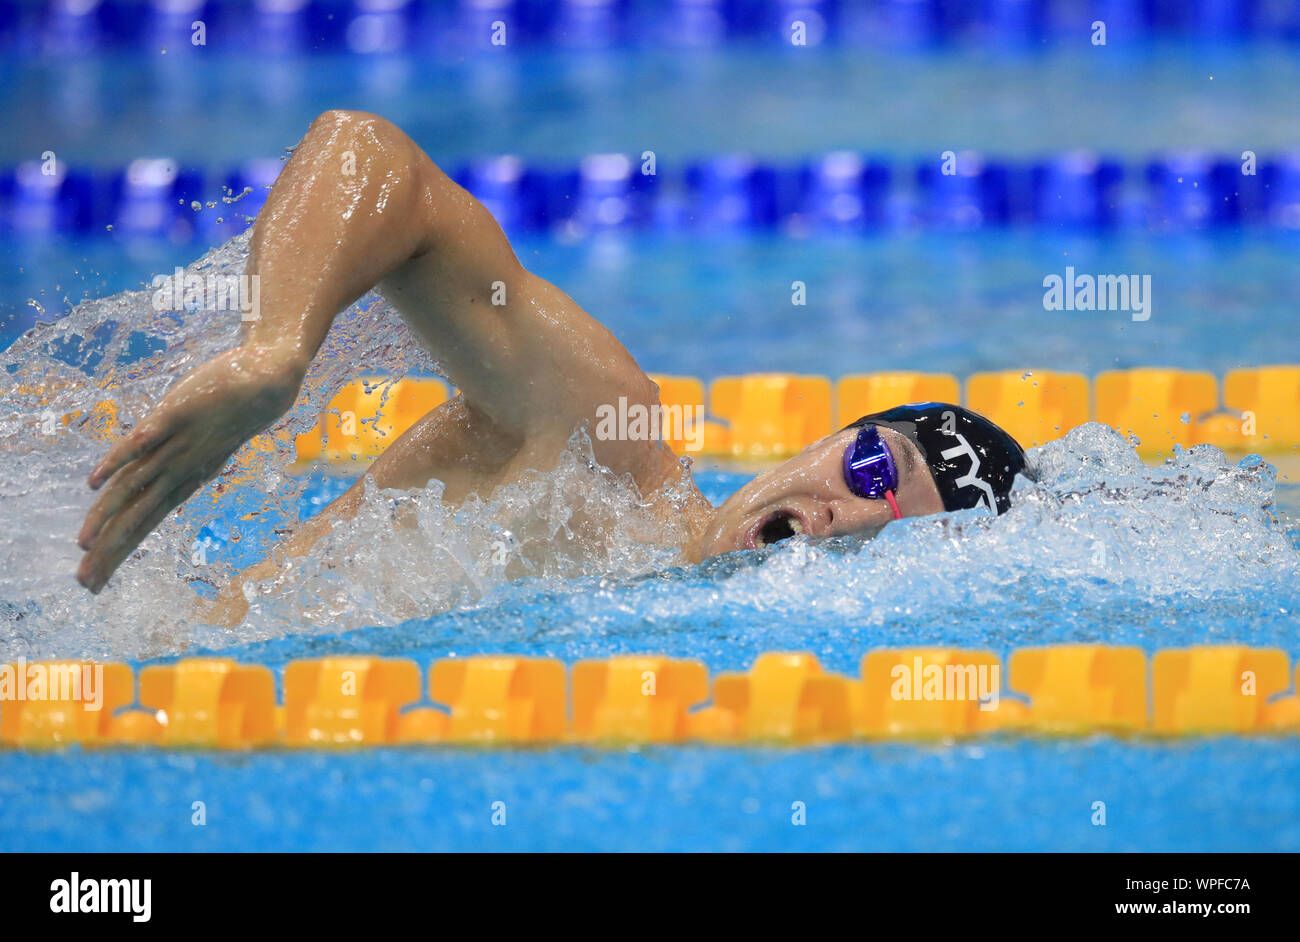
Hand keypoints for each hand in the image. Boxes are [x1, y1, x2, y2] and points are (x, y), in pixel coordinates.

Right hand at [77, 346, 301, 592]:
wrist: (271, 379)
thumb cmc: (234, 409)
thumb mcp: (205, 442)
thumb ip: (176, 459)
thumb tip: (153, 475)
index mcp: (188, 477)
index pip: (146, 523)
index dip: (121, 552)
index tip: (96, 582)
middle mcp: (182, 467)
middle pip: (138, 515)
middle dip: (111, 550)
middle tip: (85, 584)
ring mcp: (180, 442)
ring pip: (136, 485)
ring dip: (108, 515)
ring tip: (84, 544)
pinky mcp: (178, 413)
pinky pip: (143, 440)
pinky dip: (118, 460)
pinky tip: (94, 481)